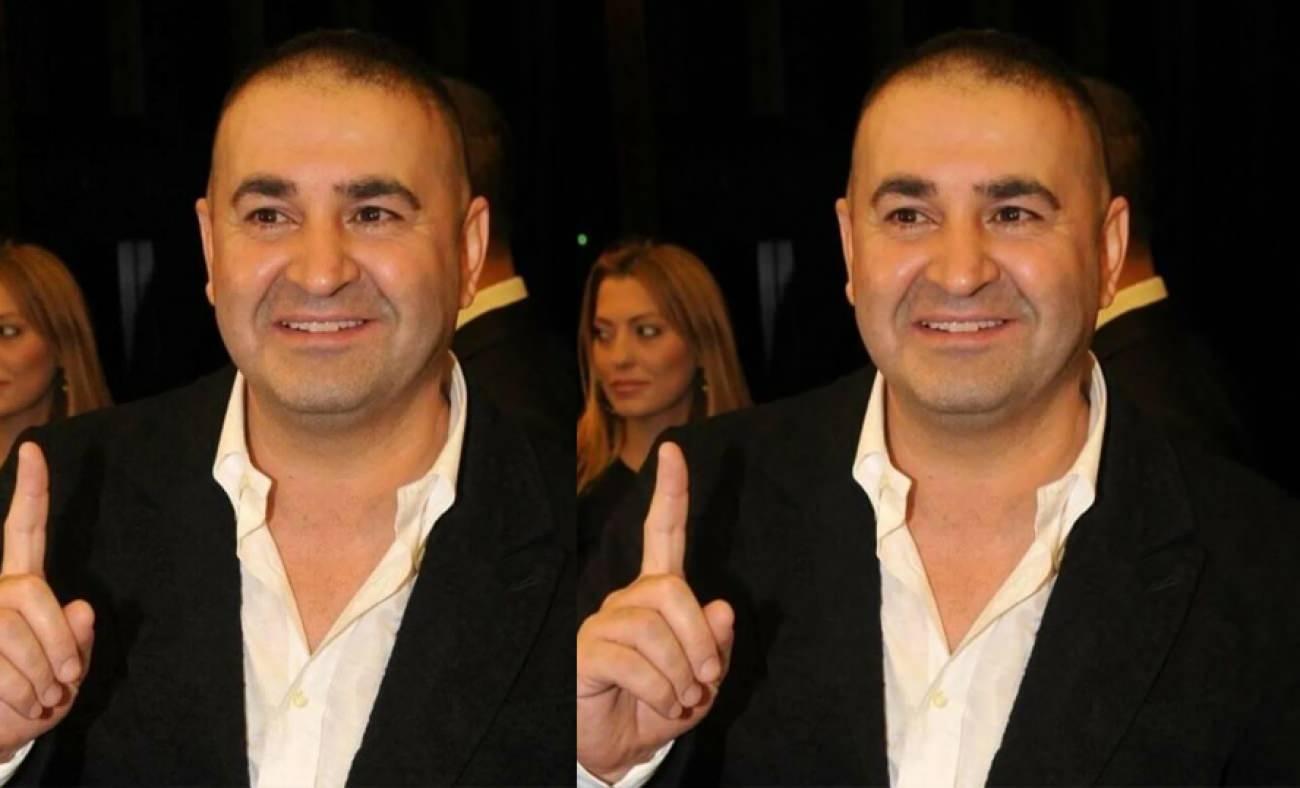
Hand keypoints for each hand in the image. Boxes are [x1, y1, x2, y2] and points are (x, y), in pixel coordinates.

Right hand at [0, 443, 93, 759]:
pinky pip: (1, 667)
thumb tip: (82, 606)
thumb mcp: (71, 670)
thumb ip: (79, 639)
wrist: (1, 733)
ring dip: (41, 677)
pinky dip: (21, 695)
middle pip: (32, 594)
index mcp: (23, 584)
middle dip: (58, 644)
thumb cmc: (39, 696)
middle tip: (67, 681)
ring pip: (16, 634)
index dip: (30, 491)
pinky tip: (23, 705)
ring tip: (42, 697)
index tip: (33, 447)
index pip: (25, 531)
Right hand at [577, 443, 733, 783]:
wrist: (621, 748)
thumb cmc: (662, 705)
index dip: (670, 493)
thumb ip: (715, 645)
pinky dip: (661, 691)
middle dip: (698, 636)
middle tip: (706, 678)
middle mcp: (629, 600)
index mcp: (659, 595)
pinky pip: (635, 662)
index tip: (674, 450)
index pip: (662, 533)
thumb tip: (721, 607)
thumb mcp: (704, 680)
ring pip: (654, 628)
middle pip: (670, 589)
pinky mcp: (587, 652)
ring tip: (682, 698)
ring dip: (681, 673)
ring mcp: (604, 623)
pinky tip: (662, 705)